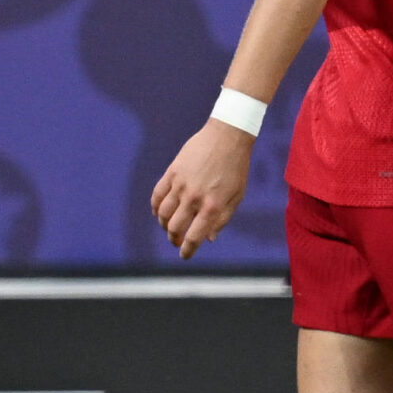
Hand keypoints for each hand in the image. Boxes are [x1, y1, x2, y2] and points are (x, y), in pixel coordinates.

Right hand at [148, 120, 253, 258]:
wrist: (227, 136)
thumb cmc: (236, 168)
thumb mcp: (237, 196)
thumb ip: (222, 219)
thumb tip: (209, 239)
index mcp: (212, 206)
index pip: (194, 237)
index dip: (187, 250)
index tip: (184, 255)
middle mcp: (194, 197)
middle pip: (174, 228)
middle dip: (174, 239)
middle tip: (176, 241)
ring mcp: (181, 184)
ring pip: (163, 214)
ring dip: (164, 225)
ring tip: (169, 227)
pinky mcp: (172, 172)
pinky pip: (157, 195)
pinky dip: (155, 207)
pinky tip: (159, 212)